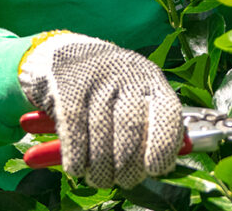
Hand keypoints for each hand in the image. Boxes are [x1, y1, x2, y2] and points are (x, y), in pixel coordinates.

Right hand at [17, 32, 182, 187]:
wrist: (64, 52)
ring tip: (101, 178)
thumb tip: (163, 165)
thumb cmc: (109, 85)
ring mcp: (95, 81)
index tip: (156, 170)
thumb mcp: (137, 95)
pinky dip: (76, 157)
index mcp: (151, 80)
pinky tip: (77, 167)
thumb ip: (152, 124)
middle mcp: (127, 76)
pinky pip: (74, 132)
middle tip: (125, 180)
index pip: (167, 114)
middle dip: (128, 165)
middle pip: (131, 130)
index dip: (163, 148)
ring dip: (101, 167)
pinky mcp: (66, 89)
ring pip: (102, 135)